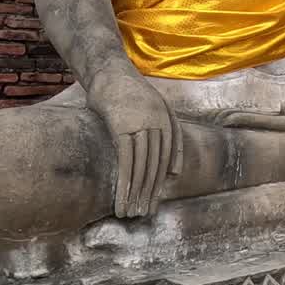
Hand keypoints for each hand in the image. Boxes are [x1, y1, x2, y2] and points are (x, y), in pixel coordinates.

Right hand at [86, 71, 182, 218]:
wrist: (109, 70)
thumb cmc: (128, 93)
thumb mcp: (155, 110)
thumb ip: (167, 139)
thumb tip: (175, 172)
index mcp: (168, 120)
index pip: (167, 158)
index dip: (161, 181)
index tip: (155, 200)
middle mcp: (158, 124)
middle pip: (157, 165)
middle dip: (150, 192)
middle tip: (145, 213)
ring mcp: (141, 125)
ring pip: (143, 166)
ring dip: (137, 192)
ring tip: (132, 212)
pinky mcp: (122, 128)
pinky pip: (126, 160)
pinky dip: (125, 181)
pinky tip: (123, 197)